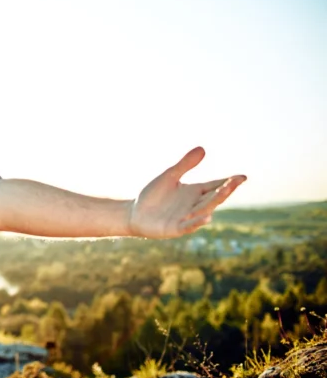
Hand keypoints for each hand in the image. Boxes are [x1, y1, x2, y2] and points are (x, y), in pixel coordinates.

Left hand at [128, 147, 245, 238]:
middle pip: (213, 198)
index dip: (229, 182)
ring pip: (204, 210)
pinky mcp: (176, 228)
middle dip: (225, 190)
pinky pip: (189, 226)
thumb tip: (202, 148)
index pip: (215, 186)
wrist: (134, 212)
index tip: (242, 177)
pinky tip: (206, 217)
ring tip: (224, 193)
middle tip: (236, 181)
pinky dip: (197, 222)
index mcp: (195, 192)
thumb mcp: (169, 176)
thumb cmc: (153, 195)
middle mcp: (194, 205)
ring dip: (213, 203)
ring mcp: (187, 217)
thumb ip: (184, 164)